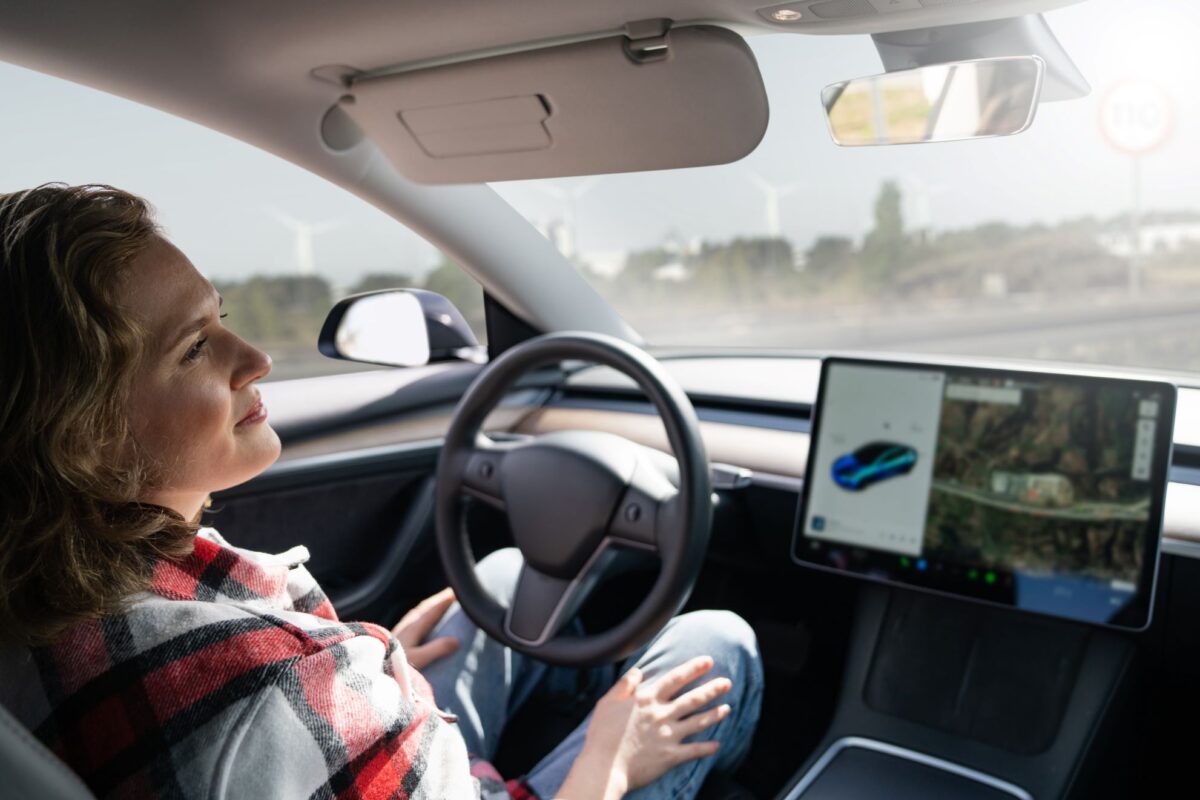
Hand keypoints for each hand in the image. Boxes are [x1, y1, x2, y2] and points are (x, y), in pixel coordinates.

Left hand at [390, 587, 459, 670]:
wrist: (370, 670)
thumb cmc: (393, 667)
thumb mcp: (418, 660)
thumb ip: (437, 649)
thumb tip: (457, 640)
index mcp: (413, 627)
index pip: (432, 610)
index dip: (445, 600)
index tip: (457, 591)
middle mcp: (406, 625)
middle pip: (425, 608)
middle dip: (439, 600)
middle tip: (453, 594)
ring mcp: (400, 631)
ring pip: (418, 613)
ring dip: (431, 607)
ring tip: (442, 605)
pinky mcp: (395, 638)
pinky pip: (414, 620)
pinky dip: (424, 615)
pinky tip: (423, 622)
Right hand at [559, 656, 732, 798]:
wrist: (603, 767)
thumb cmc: (601, 735)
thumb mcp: (607, 702)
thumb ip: (624, 685)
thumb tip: (637, 670)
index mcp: (647, 700)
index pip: (675, 679)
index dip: (693, 668)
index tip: (708, 660)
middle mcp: (661, 715)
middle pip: (692, 699)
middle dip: (712, 689)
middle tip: (727, 682)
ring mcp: (668, 736)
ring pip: (698, 722)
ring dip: (714, 714)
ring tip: (727, 708)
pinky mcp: (670, 756)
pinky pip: (693, 751)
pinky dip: (706, 748)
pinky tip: (717, 745)